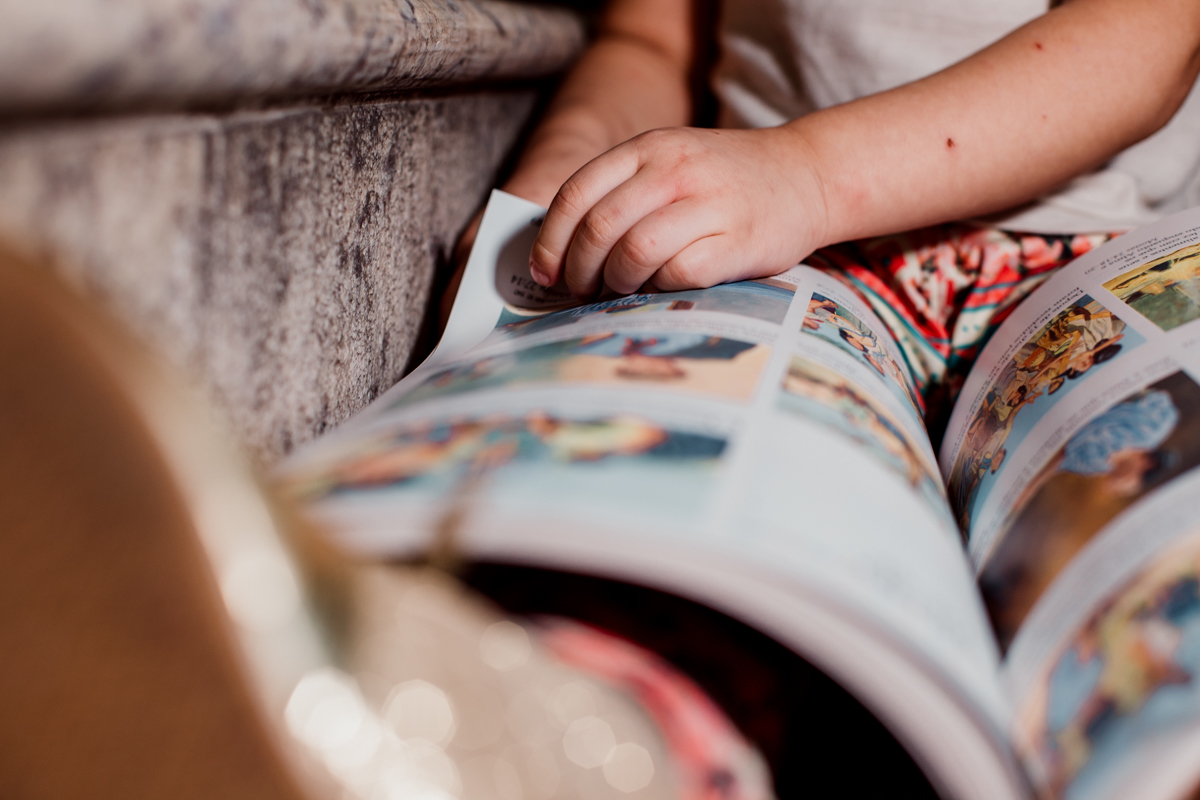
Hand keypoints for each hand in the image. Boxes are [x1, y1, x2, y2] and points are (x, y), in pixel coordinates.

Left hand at [528, 125, 829, 298]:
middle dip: (580, 270)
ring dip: (617, 282)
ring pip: (633, 253)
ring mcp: (708, 204)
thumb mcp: (671, 163)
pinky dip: (660, 288)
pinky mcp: (737, 241)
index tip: (547, 273)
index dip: (552, 242)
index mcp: (648, 148)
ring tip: (622, 290)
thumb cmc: (726, 181)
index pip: (576, 195)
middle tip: (583, 290)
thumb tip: (562, 251)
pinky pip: (677, 274)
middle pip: (599, 228)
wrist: (809, 175)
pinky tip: (662, 288)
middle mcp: (675, 169)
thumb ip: (622, 191)